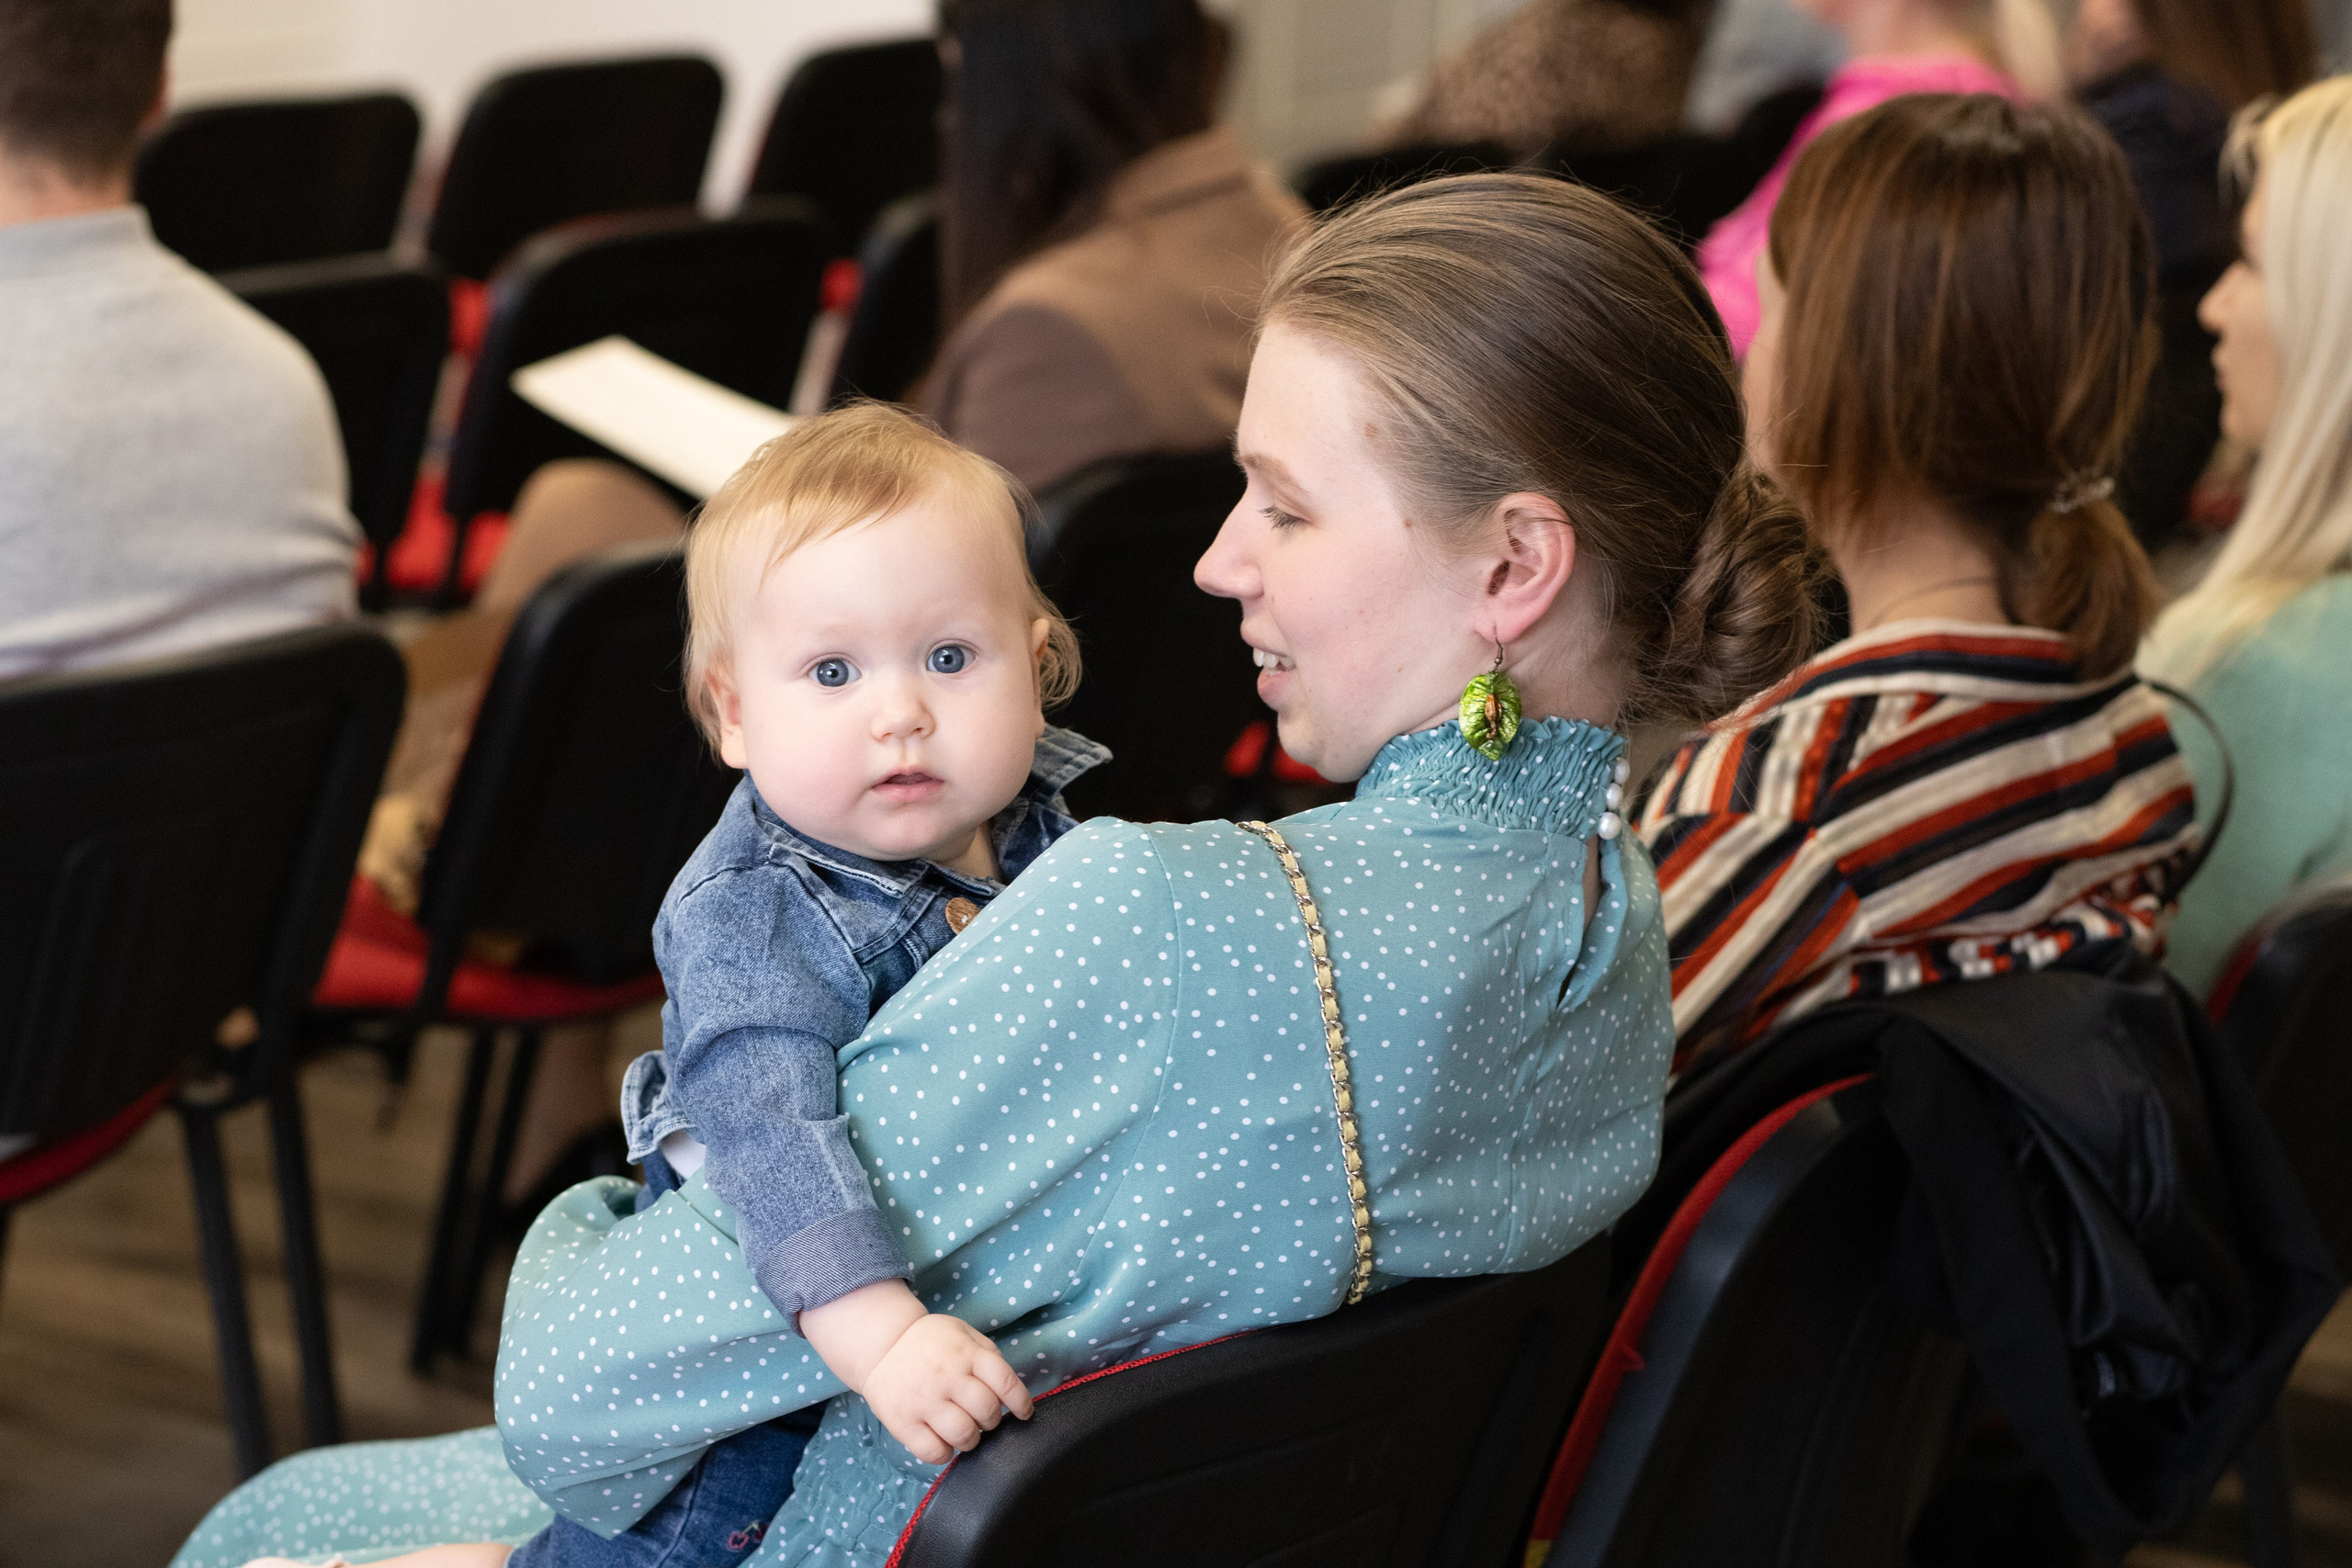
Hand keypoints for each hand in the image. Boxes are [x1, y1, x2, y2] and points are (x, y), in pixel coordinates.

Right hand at [859, 1312, 1034, 1464]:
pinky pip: (934, 1452)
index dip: (1021, 1402)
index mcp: (967, 1354)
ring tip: (964, 1431)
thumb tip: (1010, 1391)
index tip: (1024, 1412)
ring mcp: (924, 1401)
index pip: (1006, 1382)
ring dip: (971, 1439)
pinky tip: (943, 1441)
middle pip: (987, 1412)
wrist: (882, 1344)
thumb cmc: (931, 1342)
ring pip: (964, 1435)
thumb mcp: (964, 1334)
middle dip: (991, 1420)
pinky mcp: (903, 1423)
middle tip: (982, 1417)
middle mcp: (947, 1377)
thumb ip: (988, 1357)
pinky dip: (945, 1453)